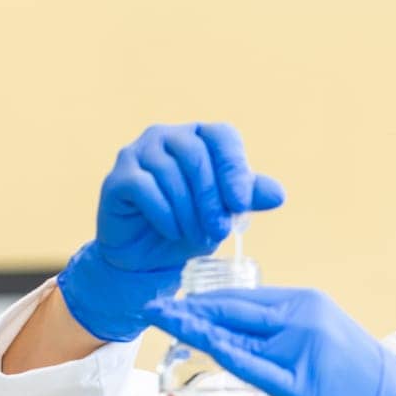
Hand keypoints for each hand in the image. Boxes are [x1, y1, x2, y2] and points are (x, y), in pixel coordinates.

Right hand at [55, 123, 284, 341]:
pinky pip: (145, 188)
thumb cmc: (187, 227)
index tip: (241, 204)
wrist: (146, 259)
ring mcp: (136, 154)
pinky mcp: (117, 178)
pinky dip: (163, 214)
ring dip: (188, 211)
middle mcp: (164, 136)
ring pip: (170, 173)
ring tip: (195, 236)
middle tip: (219, 231)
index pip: (221, 136)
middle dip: (211, 198)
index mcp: (196, 136)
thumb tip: (278, 194)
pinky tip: (171, 231)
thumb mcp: (223, 213)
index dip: (234, 168)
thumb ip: (246, 198)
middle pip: (195, 155)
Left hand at [146, 287, 395, 395]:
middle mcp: (301, 317)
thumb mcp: (317, 335)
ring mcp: (299, 348)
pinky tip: (197, 343)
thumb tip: (238, 330)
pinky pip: (250, 365)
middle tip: (153, 307)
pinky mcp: (297, 382)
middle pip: (233, 310)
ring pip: (236, 334)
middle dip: (189, 309)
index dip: (205, 300)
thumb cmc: (350, 374)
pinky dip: (220, 352)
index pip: (243, 298)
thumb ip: (280, 329)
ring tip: (162, 322)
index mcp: (304, 302)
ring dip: (195, 327)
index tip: (175, 301)